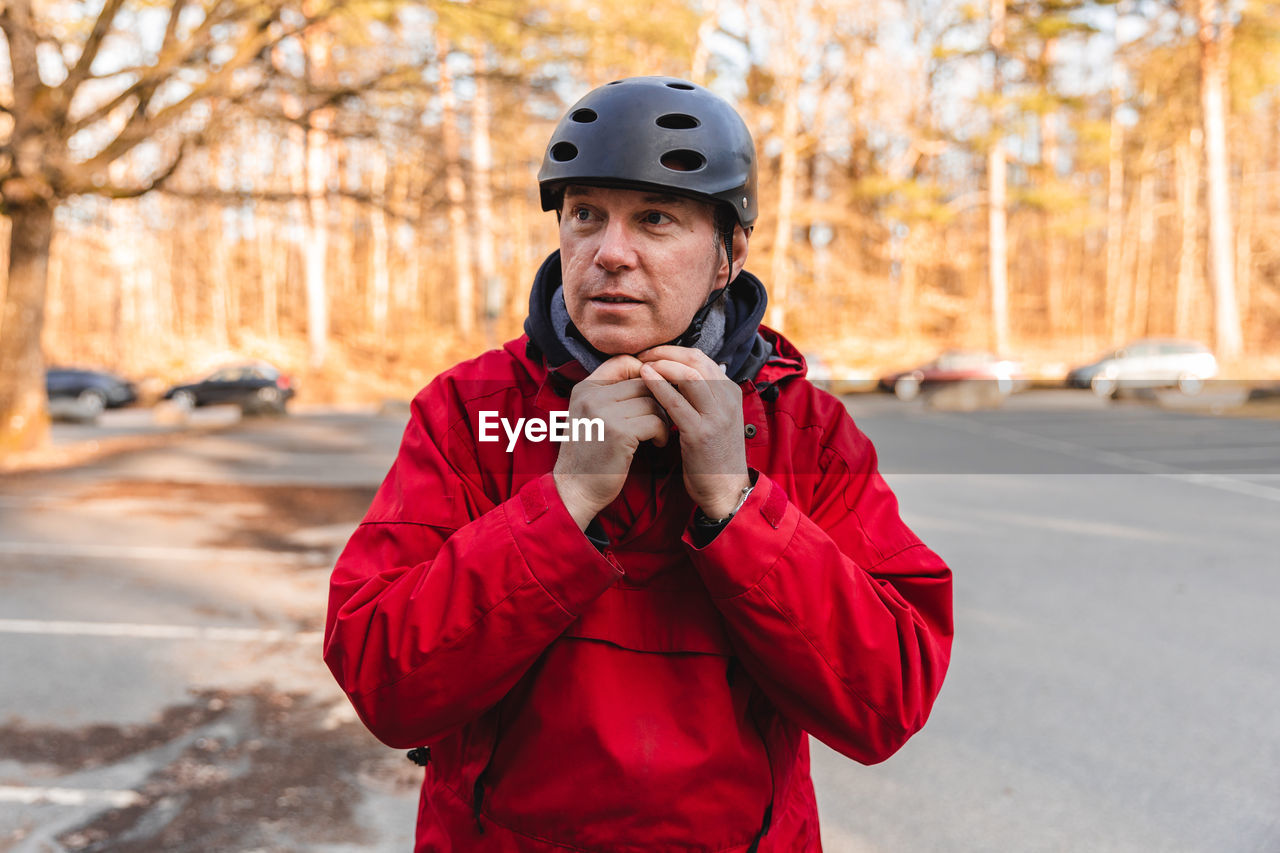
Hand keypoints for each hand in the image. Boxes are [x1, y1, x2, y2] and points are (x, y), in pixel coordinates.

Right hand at [553, 354, 670, 529]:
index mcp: (585, 388)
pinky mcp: (619, 433)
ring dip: (664, 417)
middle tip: (665, 415)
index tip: (654, 392)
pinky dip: (663, 432)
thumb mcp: (589, 416)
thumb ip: (609, 395)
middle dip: (660, 398)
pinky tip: (658, 443)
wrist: (575, 489)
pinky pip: (655, 421)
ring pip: (653, 401)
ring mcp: (605, 413)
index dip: (645, 373)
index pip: (622, 361)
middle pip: (644, 381)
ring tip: (661, 432)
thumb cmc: (589, 454)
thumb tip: (648, 377)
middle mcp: (592, 396)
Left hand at [637, 346, 750, 518]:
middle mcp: (727, 400)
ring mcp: (716, 416)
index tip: (652, 353)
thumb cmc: (714, 455)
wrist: (726, 489)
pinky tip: (644, 380)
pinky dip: (658, 387)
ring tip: (641, 364)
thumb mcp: (715, 418)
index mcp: (730, 392)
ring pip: (689, 376)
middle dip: (666, 353)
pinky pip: (677, 402)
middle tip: (643, 354)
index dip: (674, 351)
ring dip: (662, 365)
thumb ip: (703, 397)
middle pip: (696, 360)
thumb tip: (680, 374)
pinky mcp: (701, 433)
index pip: (701, 358)